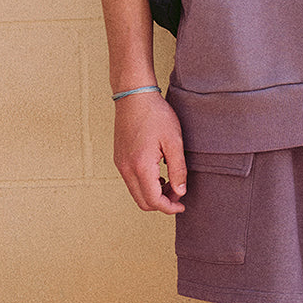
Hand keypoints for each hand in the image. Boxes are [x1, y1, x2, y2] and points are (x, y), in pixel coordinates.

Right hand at [113, 93, 187, 213]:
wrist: (134, 95)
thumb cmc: (156, 115)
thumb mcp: (174, 141)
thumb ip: (178, 169)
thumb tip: (180, 192)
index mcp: (141, 166)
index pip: (154, 201)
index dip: (170, 207)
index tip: (182, 204)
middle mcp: (126, 169)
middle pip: (143, 202)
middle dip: (162, 203)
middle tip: (178, 192)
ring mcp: (120, 164)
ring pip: (136, 193)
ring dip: (153, 194)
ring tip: (171, 181)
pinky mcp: (119, 159)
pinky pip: (131, 181)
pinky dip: (145, 184)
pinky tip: (159, 172)